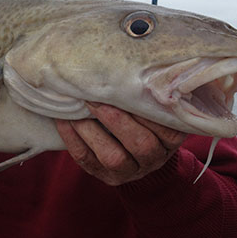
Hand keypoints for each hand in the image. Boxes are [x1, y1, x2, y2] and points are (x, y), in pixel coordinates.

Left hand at [55, 102, 186, 185]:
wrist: (138, 150)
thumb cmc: (144, 116)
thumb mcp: (155, 105)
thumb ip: (150, 91)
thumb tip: (129, 62)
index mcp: (172, 139)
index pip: (167, 129)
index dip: (146, 111)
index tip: (127, 89)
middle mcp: (154, 158)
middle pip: (142, 145)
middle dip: (116, 120)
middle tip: (96, 98)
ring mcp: (130, 171)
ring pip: (113, 158)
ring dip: (91, 130)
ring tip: (79, 108)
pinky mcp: (106, 176)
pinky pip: (87, 160)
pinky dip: (73, 138)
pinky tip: (65, 119)